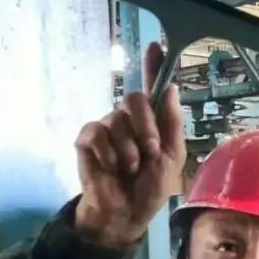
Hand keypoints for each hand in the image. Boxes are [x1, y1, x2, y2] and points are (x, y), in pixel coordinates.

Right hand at [74, 42, 185, 247]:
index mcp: (152, 121)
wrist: (126, 213)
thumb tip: (171, 86)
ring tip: (129, 169)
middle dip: (145, 128)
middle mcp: (127, 118)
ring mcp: (106, 127)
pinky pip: (97, 134)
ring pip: (116, 119)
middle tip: (149, 153)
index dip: (154, 65)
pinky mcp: (87, 140)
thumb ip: (171, 123)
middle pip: (134, 99)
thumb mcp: (171, 158)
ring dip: (128, 150)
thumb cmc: (150, 188)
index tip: (157, 45)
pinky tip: (110, 169)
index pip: (152, 87)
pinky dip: (108, 155)